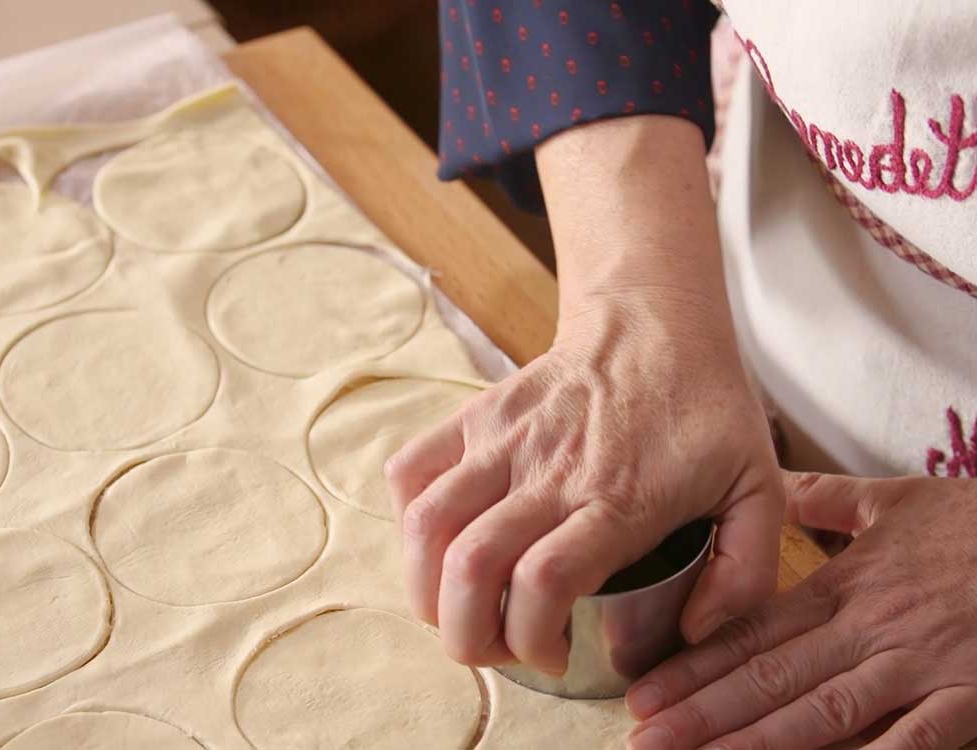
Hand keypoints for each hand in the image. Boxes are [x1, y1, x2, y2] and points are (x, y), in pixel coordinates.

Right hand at [385, 285, 783, 674]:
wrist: (653, 323)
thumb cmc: (704, 409)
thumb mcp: (759, 488)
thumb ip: (746, 571)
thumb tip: (694, 632)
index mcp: (618, 499)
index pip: (545, 580)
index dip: (529, 639)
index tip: (551, 655)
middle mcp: (550, 472)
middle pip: (470, 566)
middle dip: (466, 636)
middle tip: (494, 647)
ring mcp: (504, 440)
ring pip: (428, 525)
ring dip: (426, 588)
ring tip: (456, 606)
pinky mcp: (476, 415)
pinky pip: (410, 471)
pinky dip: (409, 521)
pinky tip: (441, 541)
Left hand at [626, 472, 976, 749]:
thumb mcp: (895, 500)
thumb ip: (826, 497)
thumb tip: (774, 485)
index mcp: (845, 587)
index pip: (753, 631)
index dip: (695, 665)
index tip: (646, 692)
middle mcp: (870, 630)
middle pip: (772, 678)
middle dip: (704, 713)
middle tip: (645, 738)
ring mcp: (920, 667)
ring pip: (824, 714)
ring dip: (756, 744)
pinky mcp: (971, 698)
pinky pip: (912, 744)